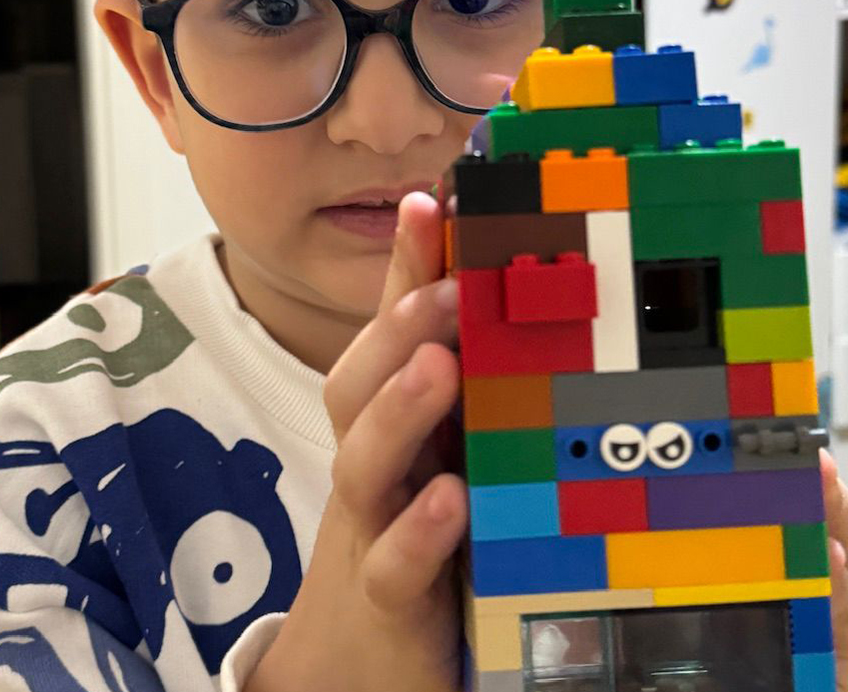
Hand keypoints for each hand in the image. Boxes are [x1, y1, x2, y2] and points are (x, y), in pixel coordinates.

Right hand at [245, 192, 465, 691]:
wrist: (356, 657)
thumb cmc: (408, 532)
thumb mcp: (436, 450)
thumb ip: (460, 374)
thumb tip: (491, 286)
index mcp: (389, 421)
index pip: (390, 329)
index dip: (406, 265)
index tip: (432, 200)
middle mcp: (372, 463)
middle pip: (356, 384)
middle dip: (398, 330)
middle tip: (452, 290)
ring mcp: (372, 527)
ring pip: (364, 464)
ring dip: (398, 410)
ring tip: (439, 366)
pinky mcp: (390, 598)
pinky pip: (393, 563)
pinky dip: (416, 532)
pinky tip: (450, 500)